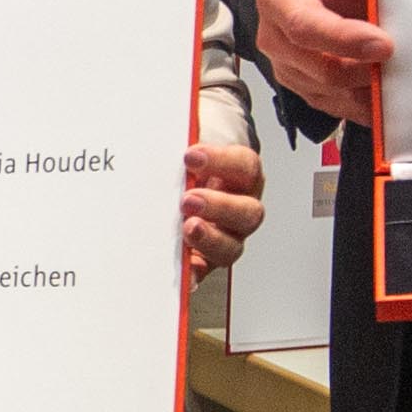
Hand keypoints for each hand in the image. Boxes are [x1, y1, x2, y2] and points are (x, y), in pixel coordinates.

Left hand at [180, 114, 267, 278]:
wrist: (178, 177)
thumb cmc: (185, 161)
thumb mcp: (188, 143)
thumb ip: (183, 139)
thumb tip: (163, 137)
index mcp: (241, 176)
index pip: (244, 168)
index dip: (221, 162)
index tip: (191, 156)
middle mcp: (239, 209)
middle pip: (247, 213)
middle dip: (219, 207)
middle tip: (189, 199)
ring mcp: (224, 237)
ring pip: (231, 246)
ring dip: (210, 239)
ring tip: (186, 229)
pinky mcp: (202, 260)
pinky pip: (203, 272)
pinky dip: (193, 274)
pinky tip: (182, 269)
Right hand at [252, 0, 411, 126]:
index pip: (302, 25)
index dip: (344, 39)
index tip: (385, 44)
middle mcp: (274, 36)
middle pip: (319, 67)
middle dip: (364, 70)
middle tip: (401, 59)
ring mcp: (286, 67)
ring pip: (330, 92)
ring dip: (367, 88)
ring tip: (398, 72)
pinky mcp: (304, 90)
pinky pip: (337, 109)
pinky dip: (366, 104)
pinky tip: (388, 91)